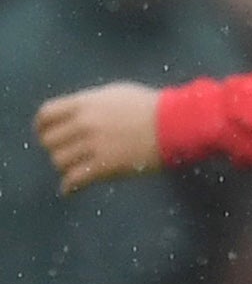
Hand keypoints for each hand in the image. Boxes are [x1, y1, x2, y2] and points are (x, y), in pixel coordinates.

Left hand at [35, 82, 163, 194]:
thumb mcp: (115, 94)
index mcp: (85, 103)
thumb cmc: (150, 107)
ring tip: (78, 168)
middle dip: (58, 148)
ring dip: (67, 167)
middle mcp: (84, 123)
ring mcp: (93, 145)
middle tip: (70, 154)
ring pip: (60, 162)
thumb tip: (71, 115)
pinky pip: (73, 180)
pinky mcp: (104, 166)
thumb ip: (89, 103)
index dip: (42, 127)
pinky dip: (69, 187)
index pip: (46, 115)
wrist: (176, 124)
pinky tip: (72, 189)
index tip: (47, 134)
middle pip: (49, 141)